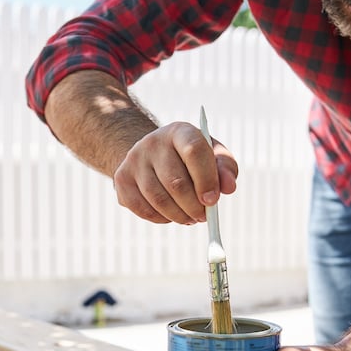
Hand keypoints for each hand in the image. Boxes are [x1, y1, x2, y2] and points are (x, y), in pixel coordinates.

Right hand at [112, 122, 237, 223]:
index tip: (213, 201)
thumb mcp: (213, 155)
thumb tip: (228, 188)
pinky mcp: (122, 179)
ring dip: (179, 216)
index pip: (194, 151)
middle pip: (175, 181)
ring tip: (190, 218)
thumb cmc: (191, 158)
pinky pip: (143, 209)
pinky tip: (171, 215)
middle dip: (193, 206)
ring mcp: (134, 160)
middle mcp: (153, 142)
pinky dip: (161, 218)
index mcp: (180, 131)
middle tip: (203, 216)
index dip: (206, 179)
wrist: (153, 154)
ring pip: (158, 199)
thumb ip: (225, 169)